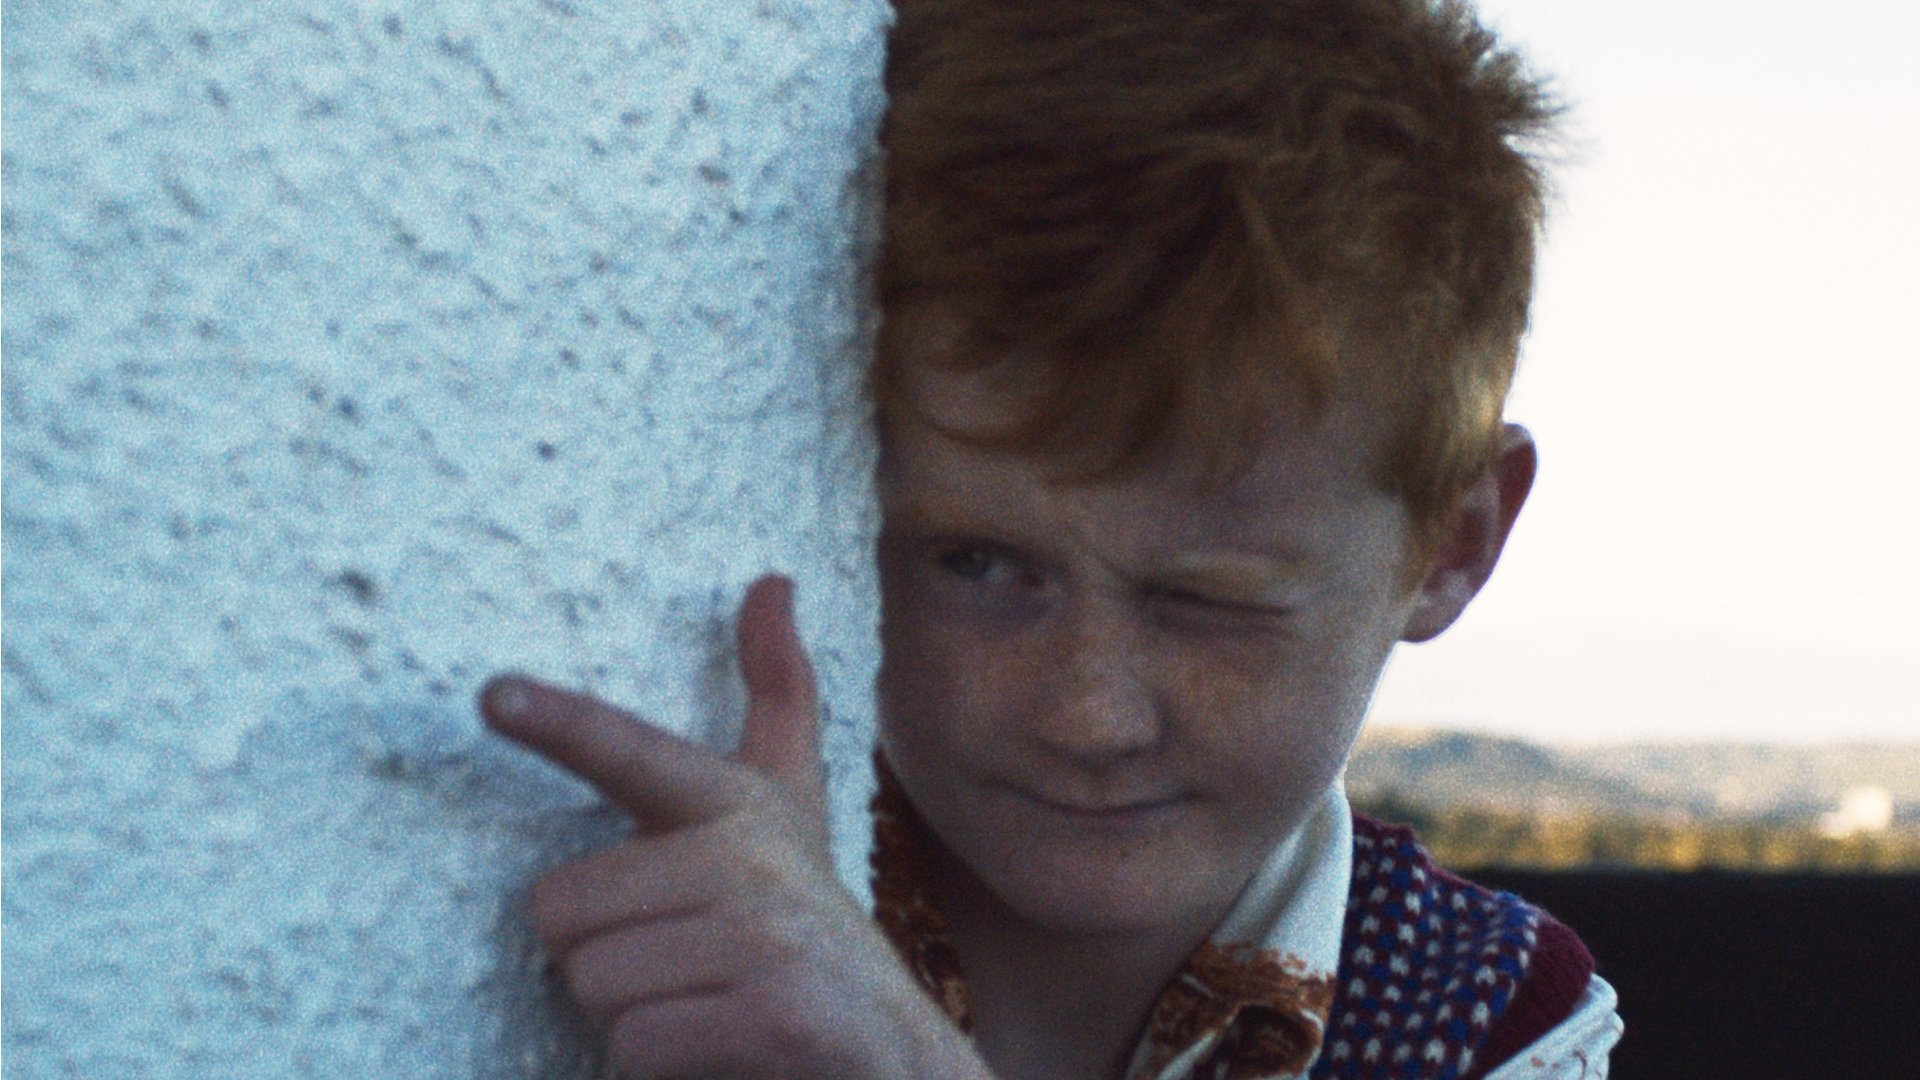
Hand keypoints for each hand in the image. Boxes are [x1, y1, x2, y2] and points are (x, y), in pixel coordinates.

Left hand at [481, 575, 991, 1079]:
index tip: (493, 693)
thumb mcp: (788, 804)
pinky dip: (660, 1063)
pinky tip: (717, 1049)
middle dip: (604, 954)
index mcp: (738, 801)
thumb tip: (770, 578)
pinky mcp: (772, 1016)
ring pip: (594, 982)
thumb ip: (778, 693)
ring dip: (631, 1014)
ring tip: (701, 1003)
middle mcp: (752, 857)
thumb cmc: (810, 923)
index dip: (561, 723)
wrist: (893, 1050)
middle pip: (563, 907)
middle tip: (679, 962)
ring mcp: (765, 935)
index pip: (631, 752)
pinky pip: (635, 1043)